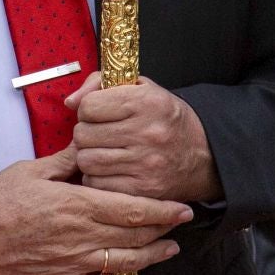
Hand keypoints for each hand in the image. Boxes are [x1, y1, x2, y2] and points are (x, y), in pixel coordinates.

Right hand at [0, 149, 190, 274]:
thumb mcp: (31, 170)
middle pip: (133, 234)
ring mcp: (71, 263)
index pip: (129, 207)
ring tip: (171, 248)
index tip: (182, 206)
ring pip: (125, 262)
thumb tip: (89, 142)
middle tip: (182, 222)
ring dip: (154, 256)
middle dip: (163, 228)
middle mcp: (78, 235)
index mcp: (73, 203)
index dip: (161, 209)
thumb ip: (66, 160)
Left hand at [66, 73, 221, 202]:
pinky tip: (110, 170)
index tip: (98, 114)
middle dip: (86, 134)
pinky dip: (97, 178)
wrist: (204, 154)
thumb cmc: (164, 118)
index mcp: (145, 102)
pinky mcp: (143, 190)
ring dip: (89, 157)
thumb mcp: (141, 89)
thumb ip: (101, 85)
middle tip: (99, 135)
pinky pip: (97, 184)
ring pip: (86, 161)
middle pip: (83, 135)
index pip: (88, 107)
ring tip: (104, 152)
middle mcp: (146, 132)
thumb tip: (70, 102)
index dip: (88, 110)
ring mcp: (145, 164)